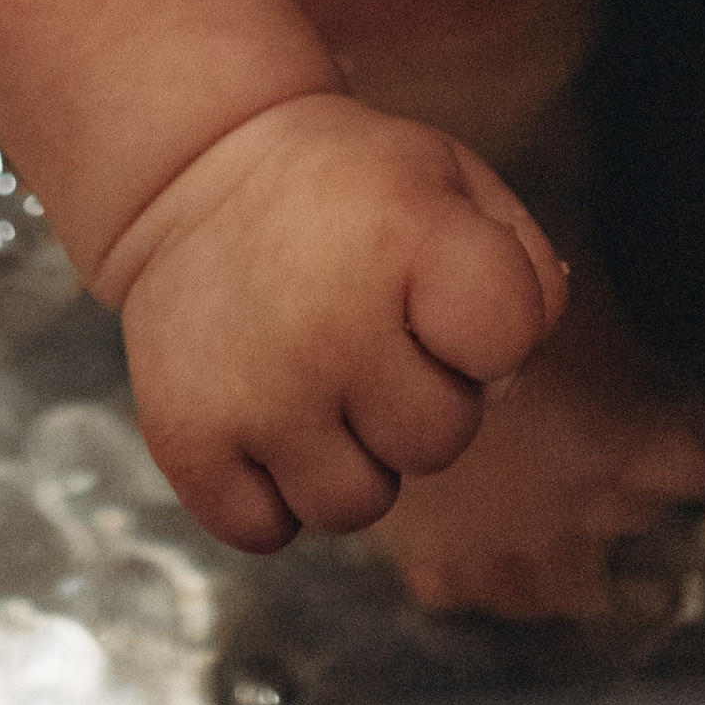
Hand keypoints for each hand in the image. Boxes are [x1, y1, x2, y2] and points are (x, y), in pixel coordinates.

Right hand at [113, 93, 565, 552]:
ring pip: (355, 506)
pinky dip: (270, 492)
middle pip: (439, 441)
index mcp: (408, 236)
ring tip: (318, 378)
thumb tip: (508, 376)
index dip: (491, 333)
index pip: (508, 338)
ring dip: (348, 458)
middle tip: (374, 339)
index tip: (445, 298)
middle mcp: (331, 322)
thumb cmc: (350, 192)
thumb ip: (518, 268)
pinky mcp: (186, 440)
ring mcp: (256, 390)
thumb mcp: (450, 179)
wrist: (194, 173)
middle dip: (421, 401)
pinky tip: (264, 415)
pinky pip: (266, 531)